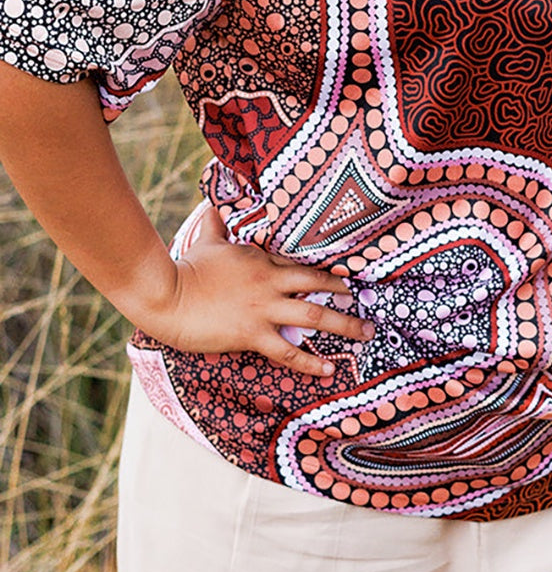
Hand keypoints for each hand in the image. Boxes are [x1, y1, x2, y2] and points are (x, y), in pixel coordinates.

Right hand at [143, 206, 373, 376]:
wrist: (166, 295)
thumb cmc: (186, 268)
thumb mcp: (207, 240)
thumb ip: (217, 223)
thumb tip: (213, 203)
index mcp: (260, 259)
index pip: (301, 263)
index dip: (326, 270)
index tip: (347, 276)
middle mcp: (269, 282)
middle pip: (316, 285)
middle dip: (345, 294)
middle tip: (366, 303)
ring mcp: (263, 308)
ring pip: (313, 316)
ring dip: (343, 325)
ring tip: (366, 333)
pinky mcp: (251, 334)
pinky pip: (289, 350)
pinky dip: (311, 361)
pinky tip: (329, 368)